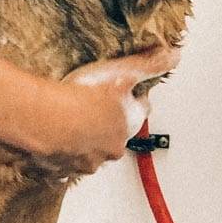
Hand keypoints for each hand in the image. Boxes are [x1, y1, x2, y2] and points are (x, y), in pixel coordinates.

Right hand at [0, 40, 179, 172]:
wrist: (46, 120)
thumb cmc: (83, 97)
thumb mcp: (122, 72)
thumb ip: (150, 64)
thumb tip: (175, 55)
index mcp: (128, 124)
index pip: (141, 110)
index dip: (135, 99)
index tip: (128, 92)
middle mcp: (113, 146)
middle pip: (118, 134)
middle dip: (110, 122)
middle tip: (96, 105)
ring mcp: (88, 160)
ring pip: (94, 151)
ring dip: (87, 139)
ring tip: (72, 121)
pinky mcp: (64, 167)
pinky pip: (67, 162)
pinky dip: (63, 153)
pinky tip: (53, 140)